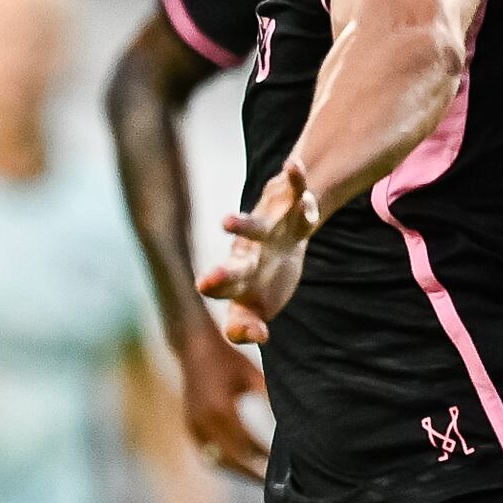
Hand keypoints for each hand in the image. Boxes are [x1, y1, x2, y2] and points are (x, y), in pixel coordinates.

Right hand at [179, 324, 271, 473]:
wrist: (193, 346)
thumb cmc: (228, 359)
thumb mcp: (253, 376)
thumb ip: (269, 401)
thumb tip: (292, 425)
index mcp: (222, 410)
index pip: (247, 447)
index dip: (264, 461)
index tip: (282, 469)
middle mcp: (204, 422)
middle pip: (232, 460)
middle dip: (252, 473)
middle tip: (273, 483)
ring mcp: (194, 426)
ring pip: (217, 460)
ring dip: (238, 470)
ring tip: (259, 477)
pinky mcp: (190, 426)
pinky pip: (208, 453)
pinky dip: (225, 461)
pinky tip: (242, 464)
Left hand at [197, 163, 320, 342]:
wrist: (284, 226)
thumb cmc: (262, 273)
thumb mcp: (254, 303)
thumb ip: (246, 324)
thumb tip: (252, 336)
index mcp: (241, 278)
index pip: (226, 294)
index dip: (219, 304)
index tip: (208, 312)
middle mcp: (249, 254)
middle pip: (236, 268)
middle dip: (223, 278)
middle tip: (206, 283)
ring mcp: (270, 229)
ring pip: (256, 228)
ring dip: (242, 227)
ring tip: (224, 223)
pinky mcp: (290, 205)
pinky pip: (296, 190)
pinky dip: (296, 179)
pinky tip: (293, 165)